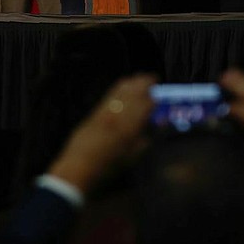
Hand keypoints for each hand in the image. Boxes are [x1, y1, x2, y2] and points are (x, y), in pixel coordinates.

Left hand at [47, 74, 155, 192]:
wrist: (82, 163)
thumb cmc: (112, 163)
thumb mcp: (136, 153)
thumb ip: (150, 135)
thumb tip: (161, 122)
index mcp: (132, 122)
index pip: (148, 102)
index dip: (156, 98)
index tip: (160, 97)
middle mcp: (120, 111)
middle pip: (135, 89)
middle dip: (145, 82)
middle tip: (153, 80)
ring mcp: (108, 108)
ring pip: (123, 87)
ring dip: (133, 81)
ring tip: (140, 80)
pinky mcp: (97, 110)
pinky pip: (112, 92)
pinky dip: (121, 87)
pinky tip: (124, 86)